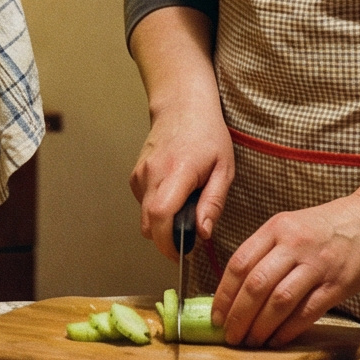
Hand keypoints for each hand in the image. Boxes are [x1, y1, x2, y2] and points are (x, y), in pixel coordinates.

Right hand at [129, 96, 234, 258]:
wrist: (182, 105)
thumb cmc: (207, 134)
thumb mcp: (224, 168)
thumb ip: (213, 202)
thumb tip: (203, 233)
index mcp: (178, 171)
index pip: (160, 216)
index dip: (167, 243)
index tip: (181, 254)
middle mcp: (152, 173)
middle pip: (148, 224)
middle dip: (167, 239)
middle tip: (189, 235)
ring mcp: (140, 174)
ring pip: (144, 216)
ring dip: (163, 223)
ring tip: (185, 205)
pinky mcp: (135, 175)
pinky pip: (143, 204)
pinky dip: (157, 208)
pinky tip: (174, 193)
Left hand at [209, 194, 359, 348]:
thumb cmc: (326, 228)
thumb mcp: (289, 226)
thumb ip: (265, 252)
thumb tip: (236, 290)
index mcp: (276, 228)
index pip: (239, 263)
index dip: (224, 294)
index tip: (217, 315)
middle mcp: (294, 244)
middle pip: (256, 285)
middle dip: (238, 315)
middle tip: (230, 335)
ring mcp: (317, 264)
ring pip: (279, 301)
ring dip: (260, 326)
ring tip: (251, 341)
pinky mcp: (337, 284)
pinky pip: (306, 312)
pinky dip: (287, 329)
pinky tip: (276, 339)